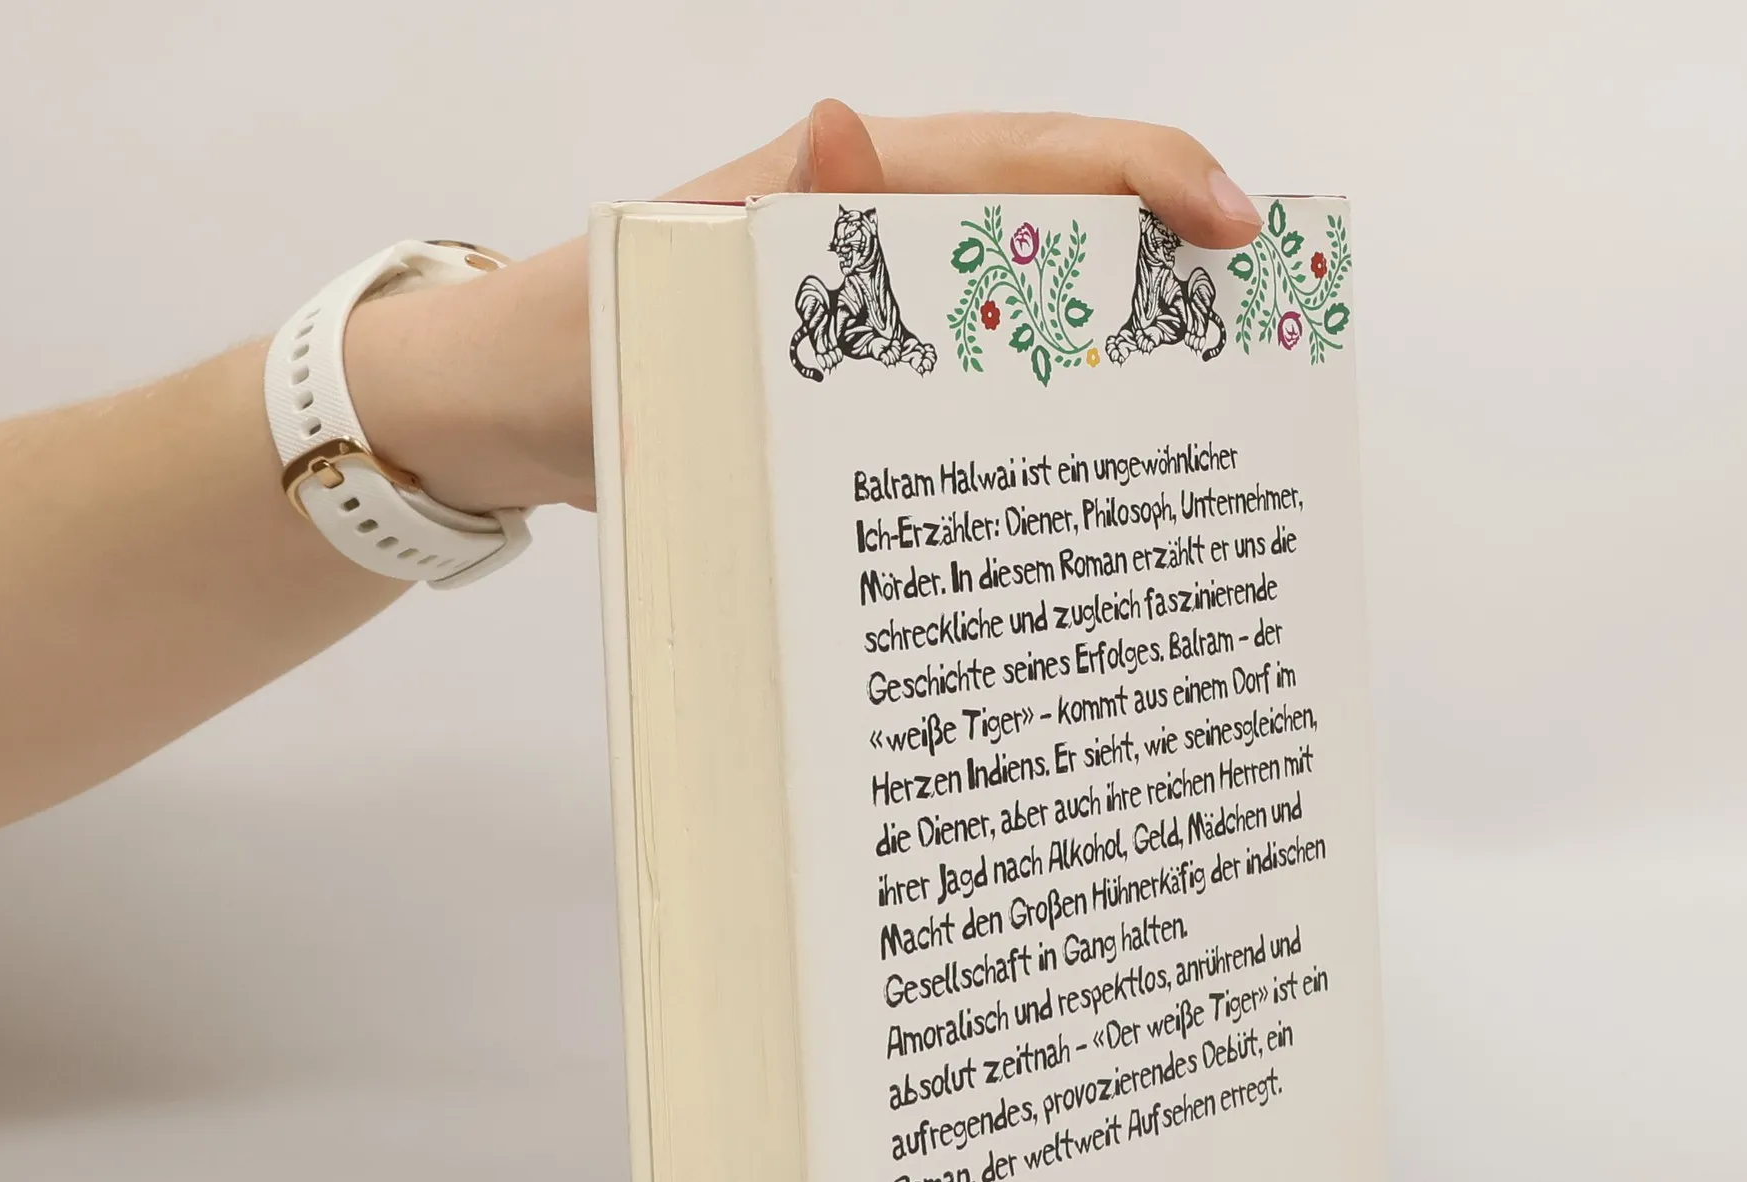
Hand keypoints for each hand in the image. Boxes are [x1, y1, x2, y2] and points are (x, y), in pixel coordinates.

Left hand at [345, 101, 1263, 515]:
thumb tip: (843, 135)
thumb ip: (754, 214)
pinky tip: (1067, 482)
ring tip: (1200, 414)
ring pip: (1017, 320)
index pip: (1027, 161)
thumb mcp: (654, 274)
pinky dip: (1020, 426)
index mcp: (846, 189)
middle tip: (1254, 341)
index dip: (1141, 180)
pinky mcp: (846, 395)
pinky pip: (958, 396)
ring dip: (1105, 356)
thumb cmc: (562, 335)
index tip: (1231, 232)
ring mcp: (866, 323)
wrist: (492, 422)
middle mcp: (873, 246)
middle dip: (1163, 270)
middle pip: (1054, 231)